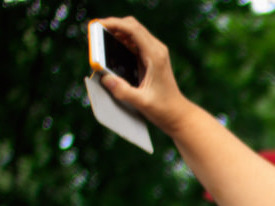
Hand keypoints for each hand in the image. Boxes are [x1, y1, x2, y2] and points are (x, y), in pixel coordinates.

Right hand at [95, 16, 192, 134]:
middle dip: (113, 25)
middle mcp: (156, 50)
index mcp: (155, 56)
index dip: (114, 24)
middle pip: (132, 26)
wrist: (178, 113)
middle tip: (96, 31)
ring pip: (133, 32)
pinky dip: (121, 40)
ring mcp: (155, 52)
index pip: (133, 30)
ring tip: (100, 39)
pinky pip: (134, 42)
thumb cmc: (163, 109)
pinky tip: (111, 47)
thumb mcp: (142, 102)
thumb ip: (123, 91)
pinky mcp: (151, 57)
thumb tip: (106, 78)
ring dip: (117, 32)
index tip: (98, 25)